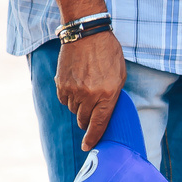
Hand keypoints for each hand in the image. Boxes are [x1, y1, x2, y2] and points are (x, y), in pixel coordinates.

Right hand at [55, 29, 126, 150]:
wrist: (87, 35)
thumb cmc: (108, 54)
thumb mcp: (120, 75)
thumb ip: (113, 96)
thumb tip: (104, 113)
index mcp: (108, 95)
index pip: (99, 124)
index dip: (93, 138)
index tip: (87, 146)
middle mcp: (89, 95)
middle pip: (84, 120)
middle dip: (87, 121)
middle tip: (91, 112)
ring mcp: (73, 90)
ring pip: (74, 110)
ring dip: (80, 106)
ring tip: (87, 89)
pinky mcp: (61, 85)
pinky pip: (64, 100)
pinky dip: (69, 97)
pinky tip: (76, 84)